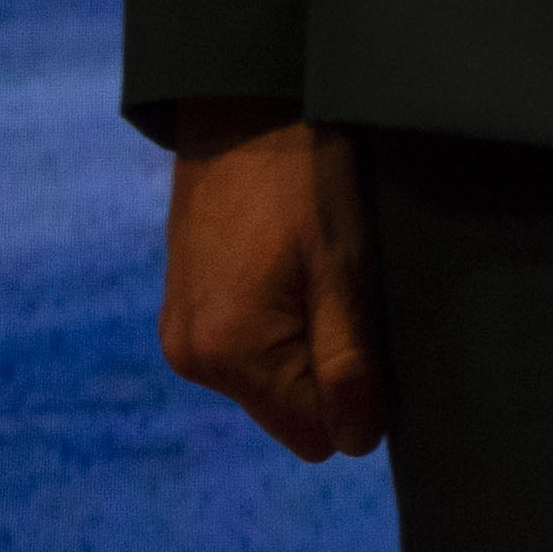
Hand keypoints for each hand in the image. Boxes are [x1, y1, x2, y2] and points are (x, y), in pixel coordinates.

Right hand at [159, 101, 383, 460]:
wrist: (244, 108)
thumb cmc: (305, 182)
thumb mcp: (343, 271)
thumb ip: (348, 364)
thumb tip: (358, 443)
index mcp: (230, 357)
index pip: (312, 433)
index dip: (356, 396)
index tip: (369, 334)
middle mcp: (193, 358)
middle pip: (289, 407)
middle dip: (328, 367)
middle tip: (344, 291)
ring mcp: (183, 331)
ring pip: (269, 374)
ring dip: (304, 339)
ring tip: (315, 269)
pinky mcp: (185, 305)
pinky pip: (246, 344)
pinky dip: (276, 318)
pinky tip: (287, 264)